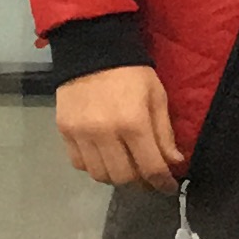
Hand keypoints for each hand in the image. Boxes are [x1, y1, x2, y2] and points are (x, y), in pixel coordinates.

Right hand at [55, 63, 183, 188]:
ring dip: (116, 177)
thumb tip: (174, 162)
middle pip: (123, 177)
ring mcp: (81, 134)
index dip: (162, 183)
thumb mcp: (157, 97)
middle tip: (147, 177)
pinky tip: (104, 157)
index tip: (168, 188)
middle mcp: (104, 133)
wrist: (92, 50)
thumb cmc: (132, 73)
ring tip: (126, 167)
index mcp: (133, 123)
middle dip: (140, 182)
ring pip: (99, 175)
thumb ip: (164, 133)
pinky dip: (94, 167)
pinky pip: (79, 163)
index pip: (150, 167)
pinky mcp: (64, 132)